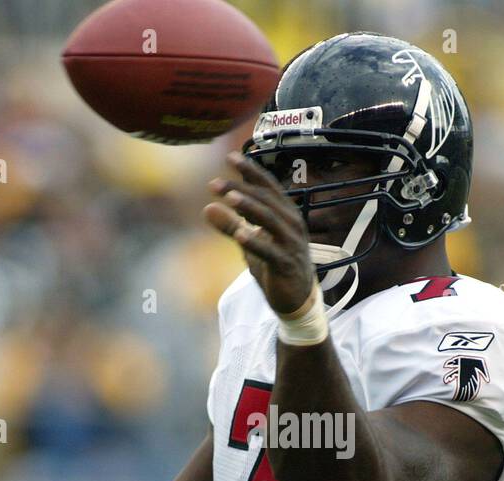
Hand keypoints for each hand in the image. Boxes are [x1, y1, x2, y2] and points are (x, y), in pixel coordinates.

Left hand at [204, 151, 317, 315]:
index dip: (250, 171)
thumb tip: (207, 207)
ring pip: (270, 220)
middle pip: (266, 200)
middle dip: (240, 188)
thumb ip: (230, 224)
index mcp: (285, 213)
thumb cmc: (274, 264)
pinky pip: (271, 251)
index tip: (229, 157)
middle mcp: (292, 224)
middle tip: (215, 183)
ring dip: (249, 208)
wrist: (296, 298)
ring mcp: (291, 244)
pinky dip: (255, 242)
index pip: (268, 186)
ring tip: (229, 199)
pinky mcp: (287, 265)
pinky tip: (239, 235)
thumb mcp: (249, 242)